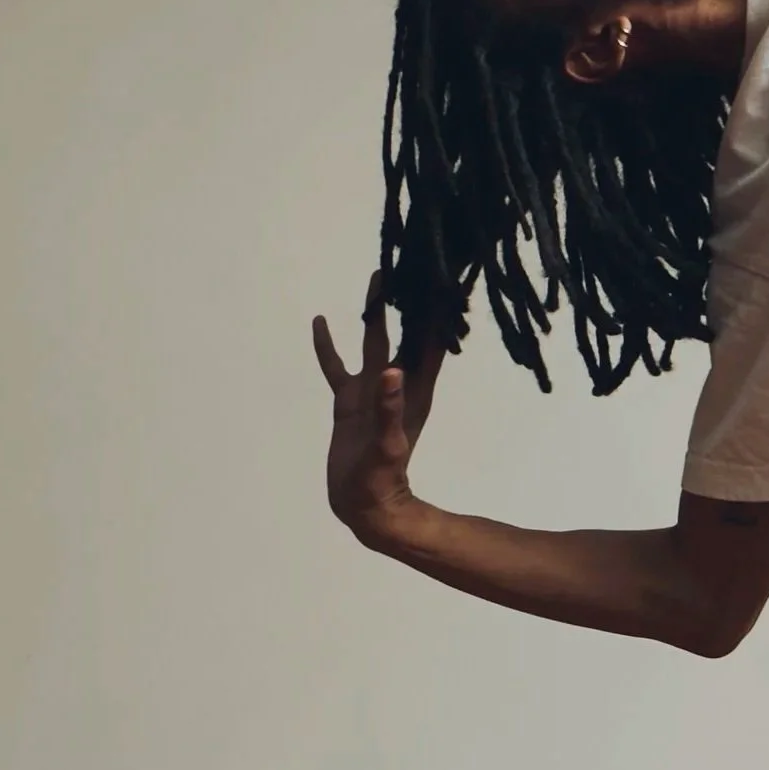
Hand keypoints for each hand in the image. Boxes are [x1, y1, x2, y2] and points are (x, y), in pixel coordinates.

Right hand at [312, 282, 442, 543]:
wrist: (364, 506)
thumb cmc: (381, 479)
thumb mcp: (387, 444)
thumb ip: (388, 409)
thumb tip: (391, 369)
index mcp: (413, 390)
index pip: (431, 342)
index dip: (439, 312)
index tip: (446, 277)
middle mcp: (396, 383)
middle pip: (407, 331)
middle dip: (412, 301)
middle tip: (415, 263)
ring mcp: (371, 390)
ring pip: (373, 340)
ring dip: (376, 311)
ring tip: (377, 278)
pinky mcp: (348, 402)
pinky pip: (337, 365)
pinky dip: (329, 345)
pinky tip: (322, 322)